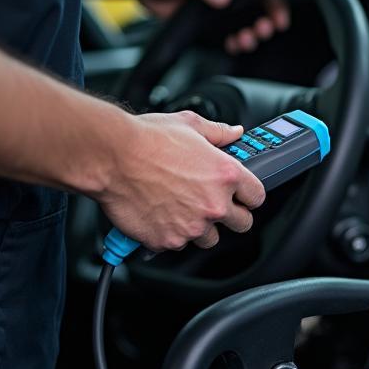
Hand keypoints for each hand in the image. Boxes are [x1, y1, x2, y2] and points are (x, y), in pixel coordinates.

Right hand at [94, 110, 265, 251]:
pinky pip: (177, 244)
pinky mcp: (168, 240)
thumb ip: (218, 132)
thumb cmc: (146, 139)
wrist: (110, 157)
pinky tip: (159, 214)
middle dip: (231, 216)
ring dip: (200, 227)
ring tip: (180, 208)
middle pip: (242, 224)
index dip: (249, 195)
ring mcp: (192, 226)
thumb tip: (234, 132)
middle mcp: (214, 204)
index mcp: (226, 175)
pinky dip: (170, 234)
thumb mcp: (189, 124)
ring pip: (209, 238)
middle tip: (213, 204)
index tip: (242, 196)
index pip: (258, 197)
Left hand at [132, 0, 290, 53]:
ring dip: (252, 36)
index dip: (275, 3)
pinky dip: (237, 43)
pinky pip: (232, 35)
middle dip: (265, 23)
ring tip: (245, 41)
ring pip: (249, 24)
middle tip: (261, 32)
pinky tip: (233, 45)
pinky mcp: (213, 22)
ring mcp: (224, 6)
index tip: (277, 19)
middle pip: (261, 8)